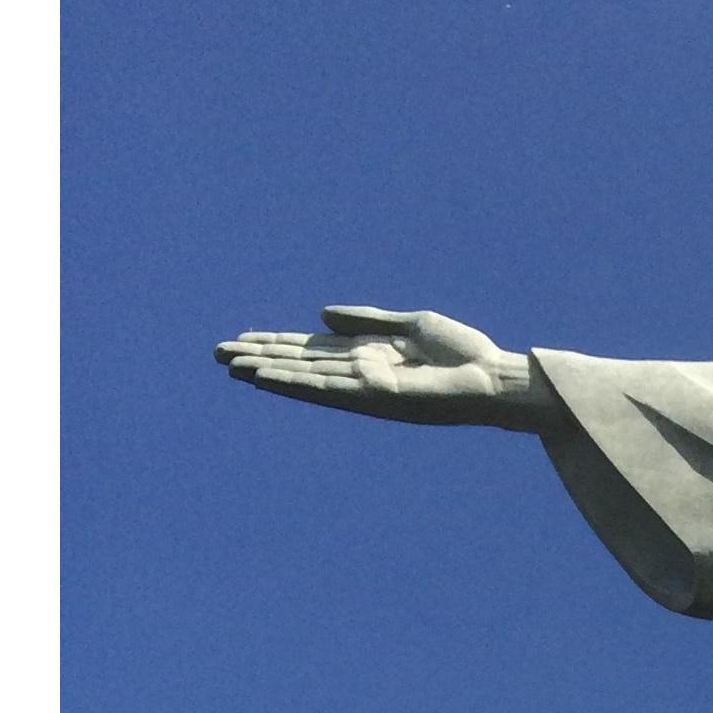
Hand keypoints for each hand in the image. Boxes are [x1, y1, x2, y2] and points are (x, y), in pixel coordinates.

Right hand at [215, 304, 550, 425]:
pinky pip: (328, 389)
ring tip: (232, 367)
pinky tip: (268, 378)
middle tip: (218, 355)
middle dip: (261, 358)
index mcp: (368, 357)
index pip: (312, 350)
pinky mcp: (377, 397)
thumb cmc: (464, 354)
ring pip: (306, 378)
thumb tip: (320, 315)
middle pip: (301, 364)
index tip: (241, 340)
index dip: (276, 344)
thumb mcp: (410, 326)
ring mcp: (367, 388)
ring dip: (268, 372)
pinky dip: (296, 383)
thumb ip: (367, 321)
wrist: (494, 378)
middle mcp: (362, 375)